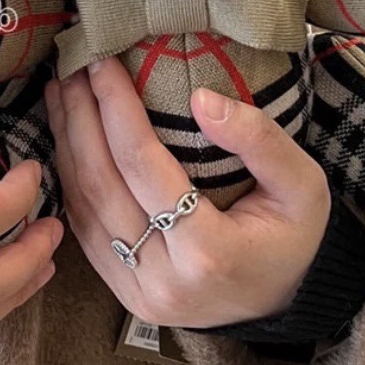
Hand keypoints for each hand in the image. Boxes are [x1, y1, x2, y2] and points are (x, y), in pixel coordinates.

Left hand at [45, 58, 330, 328]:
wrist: (280, 301)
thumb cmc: (292, 235)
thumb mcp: (303, 184)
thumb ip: (260, 139)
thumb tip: (200, 98)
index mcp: (209, 251)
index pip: (142, 163)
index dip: (115, 108)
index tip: (102, 64)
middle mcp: (164, 278)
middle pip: (102, 182)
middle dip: (80, 118)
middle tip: (72, 68)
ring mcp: (136, 290)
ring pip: (83, 204)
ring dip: (65, 141)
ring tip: (61, 92)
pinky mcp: (121, 291)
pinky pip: (83, 226)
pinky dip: (70, 176)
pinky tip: (66, 136)